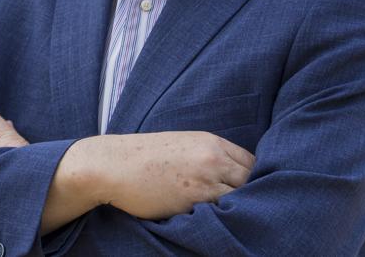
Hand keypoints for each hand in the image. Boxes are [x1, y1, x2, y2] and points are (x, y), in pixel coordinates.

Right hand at [77, 131, 253, 218]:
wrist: (113, 165)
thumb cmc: (143, 157)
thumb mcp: (181, 145)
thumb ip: (207, 155)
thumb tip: (227, 176)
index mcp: (211, 142)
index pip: (251, 162)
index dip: (251, 179)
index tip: (246, 191)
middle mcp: (213, 158)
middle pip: (251, 180)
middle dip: (250, 194)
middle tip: (245, 208)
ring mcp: (206, 179)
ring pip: (241, 198)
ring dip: (238, 208)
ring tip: (233, 218)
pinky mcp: (194, 200)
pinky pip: (222, 213)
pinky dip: (223, 218)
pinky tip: (216, 222)